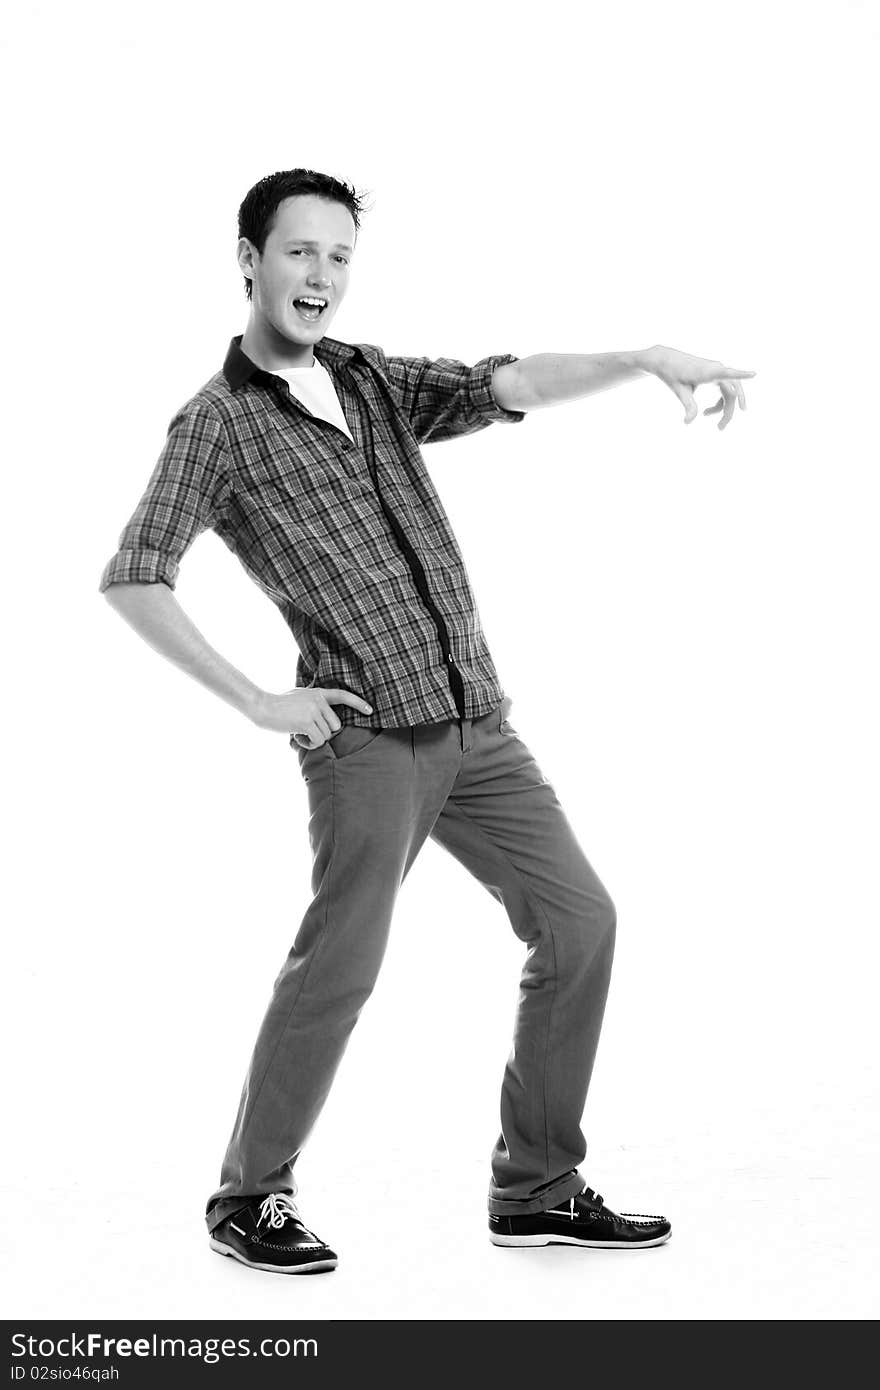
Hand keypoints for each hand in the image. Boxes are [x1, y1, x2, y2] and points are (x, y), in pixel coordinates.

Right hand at [250, 686, 373, 747]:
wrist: (261, 706)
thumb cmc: (278, 704)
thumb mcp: (299, 696)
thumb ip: (313, 701)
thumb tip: (324, 712)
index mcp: (318, 692)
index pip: (343, 695)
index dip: (358, 703)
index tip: (371, 710)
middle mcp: (319, 700)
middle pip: (335, 726)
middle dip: (323, 733)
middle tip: (305, 730)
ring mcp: (314, 710)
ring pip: (326, 736)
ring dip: (313, 739)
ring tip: (297, 732)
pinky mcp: (307, 721)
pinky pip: (318, 741)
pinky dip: (307, 744)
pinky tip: (296, 736)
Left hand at [641, 345, 755, 429]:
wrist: (665, 359)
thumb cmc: (672, 374)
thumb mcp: (679, 391)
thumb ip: (688, 405)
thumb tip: (688, 422)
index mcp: (708, 372)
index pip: (728, 373)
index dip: (742, 374)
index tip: (754, 374)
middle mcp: (716, 369)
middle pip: (731, 392)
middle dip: (729, 411)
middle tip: (720, 429)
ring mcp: (717, 370)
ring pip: (729, 392)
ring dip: (724, 408)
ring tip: (718, 425)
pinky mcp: (714, 373)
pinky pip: (724, 389)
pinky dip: (719, 402)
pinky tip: (708, 412)